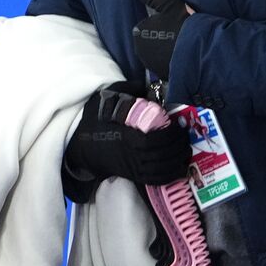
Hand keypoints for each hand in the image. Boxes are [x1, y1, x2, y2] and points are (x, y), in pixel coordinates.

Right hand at [65, 83, 189, 185]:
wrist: (79, 144)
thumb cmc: (94, 121)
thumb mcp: (106, 98)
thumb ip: (126, 90)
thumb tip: (144, 85)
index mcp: (125, 137)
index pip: (153, 140)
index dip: (170, 136)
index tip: (178, 127)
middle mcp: (130, 155)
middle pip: (161, 156)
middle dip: (178, 148)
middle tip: (185, 138)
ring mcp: (131, 168)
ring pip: (160, 169)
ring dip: (177, 162)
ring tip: (185, 151)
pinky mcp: (132, 176)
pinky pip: (154, 180)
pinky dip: (169, 176)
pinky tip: (178, 168)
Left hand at [132, 0, 192, 79]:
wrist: (200, 52)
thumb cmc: (183, 24)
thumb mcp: (168, 4)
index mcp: (139, 33)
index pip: (147, 25)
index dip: (161, 22)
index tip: (174, 22)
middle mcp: (141, 51)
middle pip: (152, 40)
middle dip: (163, 37)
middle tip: (181, 32)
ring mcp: (152, 66)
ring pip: (160, 53)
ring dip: (169, 49)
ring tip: (185, 44)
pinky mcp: (165, 77)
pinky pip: (169, 66)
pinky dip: (176, 61)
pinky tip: (187, 56)